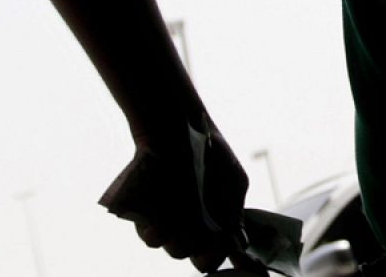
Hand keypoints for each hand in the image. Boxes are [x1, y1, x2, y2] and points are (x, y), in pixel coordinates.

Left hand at [100, 114, 261, 272]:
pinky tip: (162, 223)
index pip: (219, 252)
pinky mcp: (146, 217)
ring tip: (183, 226)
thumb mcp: (235, 182)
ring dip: (181, 243)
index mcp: (216, 222)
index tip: (223, 244)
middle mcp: (193, 227)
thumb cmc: (211, 152)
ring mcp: (170, 223)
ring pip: (175, 250)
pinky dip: (158, 234)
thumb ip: (236, 212)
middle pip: (197, 257)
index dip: (221, 253)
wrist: (180, 129)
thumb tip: (239, 244)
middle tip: (205, 235)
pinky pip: (151, 237)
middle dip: (203, 252)